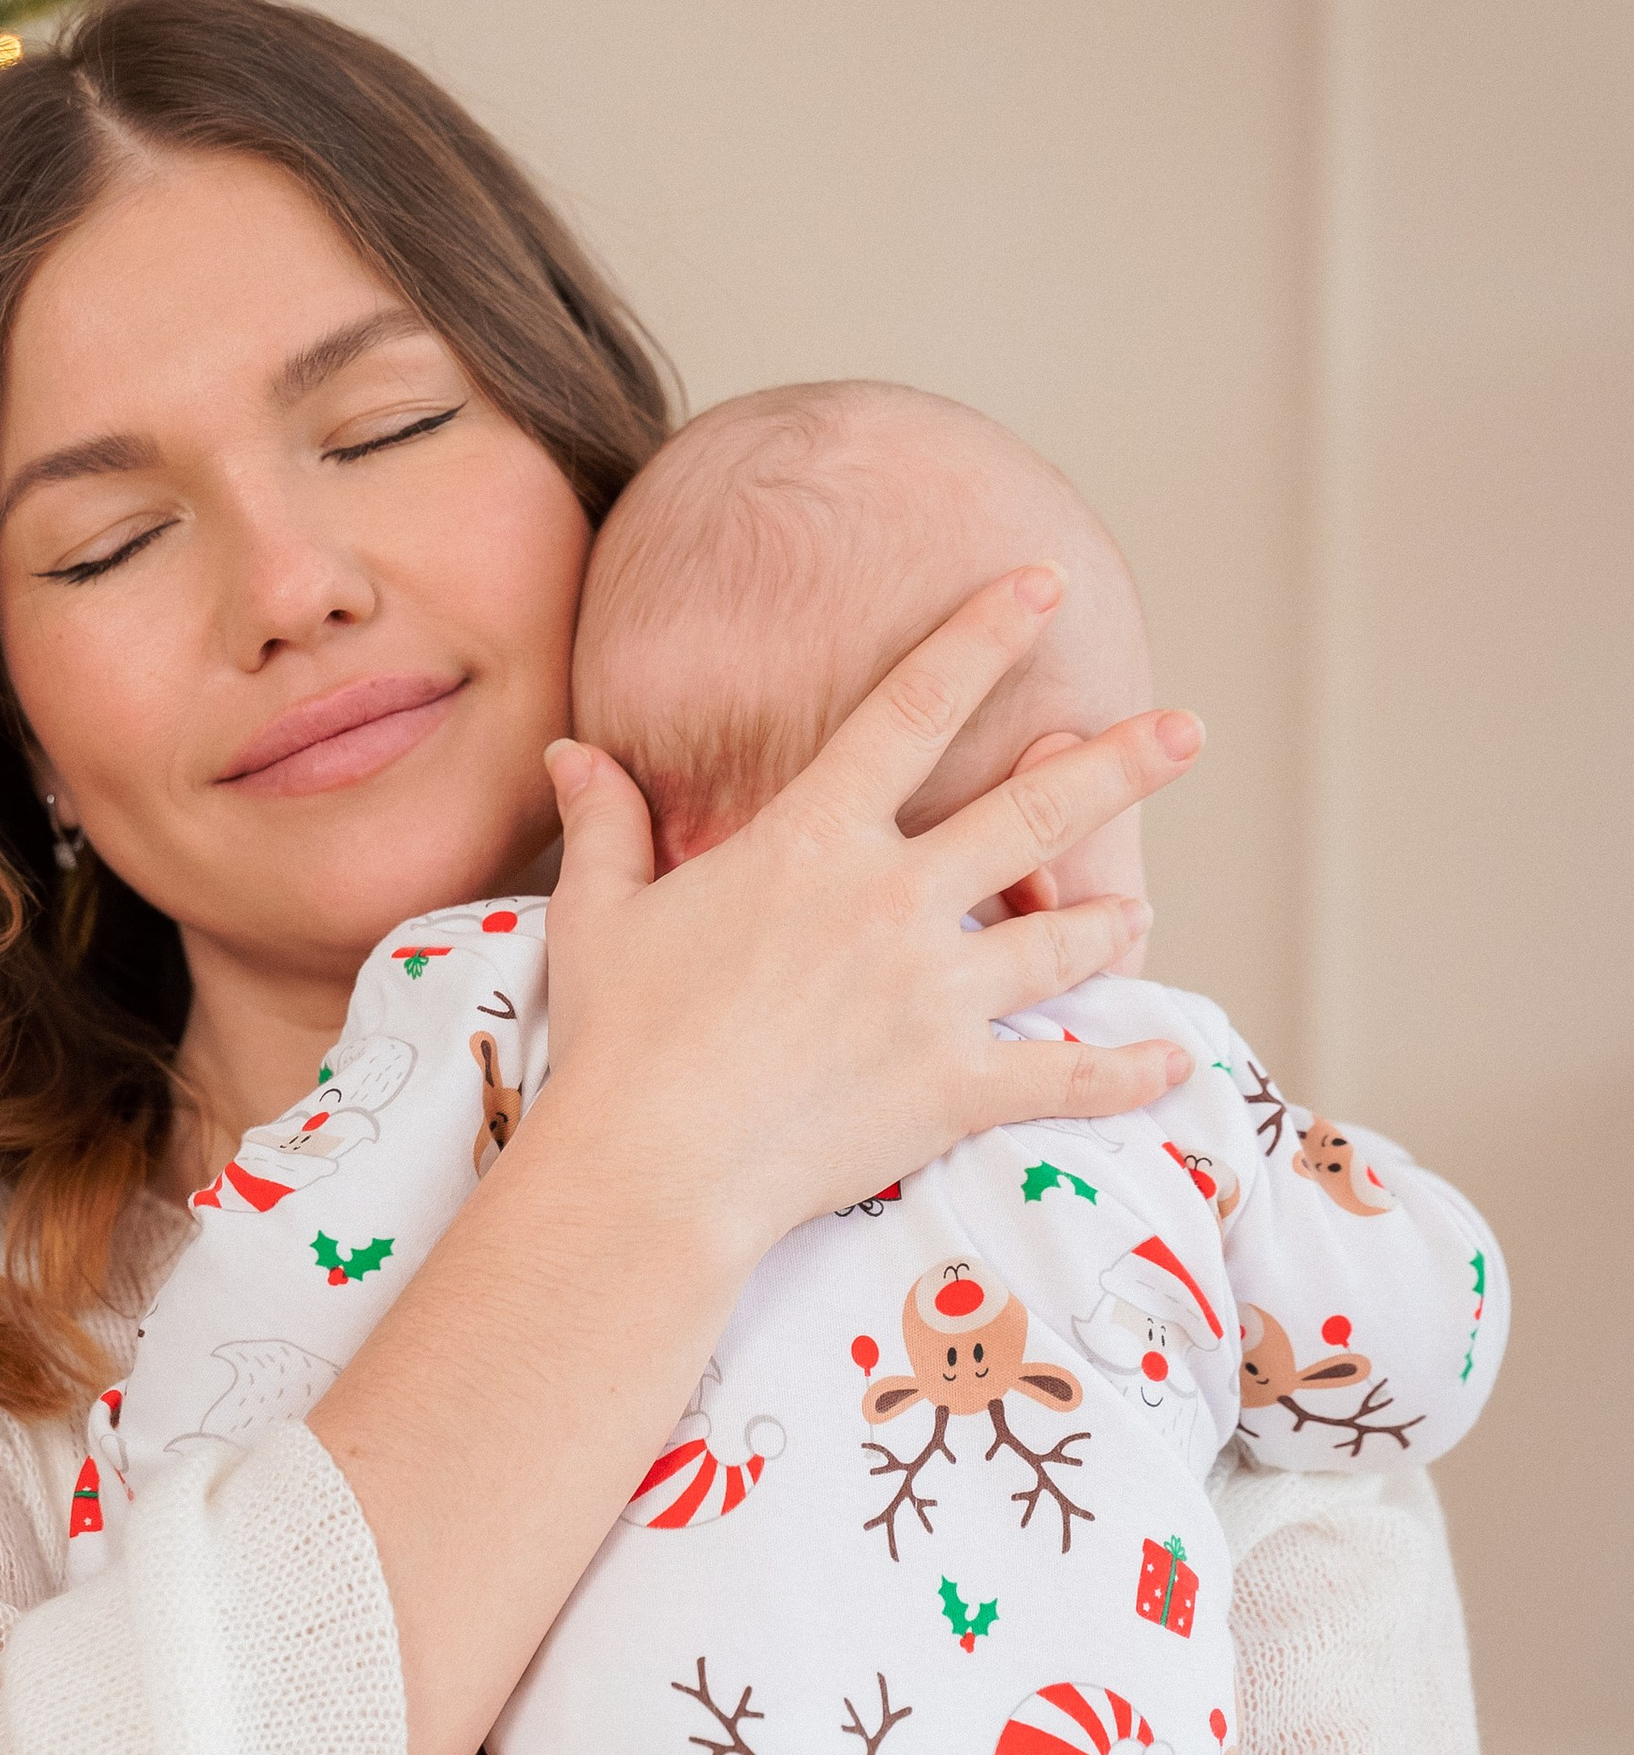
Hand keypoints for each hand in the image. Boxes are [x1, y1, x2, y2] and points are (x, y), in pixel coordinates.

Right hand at [541, 565, 1197, 1260]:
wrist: (652, 1167)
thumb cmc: (618, 1041)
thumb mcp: (599, 915)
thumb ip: (606, 825)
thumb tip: (571, 753)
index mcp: (813, 841)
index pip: (913, 709)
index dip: (982, 636)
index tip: (1040, 587)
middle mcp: (893, 901)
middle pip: (1033, 811)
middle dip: (1119, 764)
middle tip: (1184, 731)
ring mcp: (935, 995)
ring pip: (1060, 940)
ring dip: (1107, 918)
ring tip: (1135, 909)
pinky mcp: (954, 1086)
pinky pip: (1065, 1075)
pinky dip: (1124, 1073)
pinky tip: (1169, 1064)